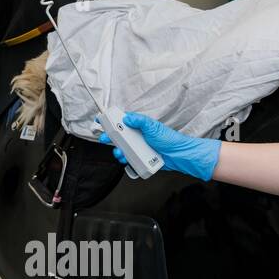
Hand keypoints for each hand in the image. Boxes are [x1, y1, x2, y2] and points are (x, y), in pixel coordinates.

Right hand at [96, 111, 220, 180]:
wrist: (178, 156)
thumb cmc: (169, 139)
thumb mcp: (153, 127)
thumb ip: (139, 121)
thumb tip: (126, 118)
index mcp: (138, 125)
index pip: (121, 120)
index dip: (110, 120)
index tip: (100, 120)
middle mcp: (136, 136)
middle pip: (117, 135)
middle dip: (110, 137)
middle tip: (106, 139)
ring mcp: (137, 147)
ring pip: (121, 148)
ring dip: (117, 151)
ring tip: (120, 153)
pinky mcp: (139, 157)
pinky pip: (128, 159)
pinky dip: (125, 160)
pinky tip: (127, 160)